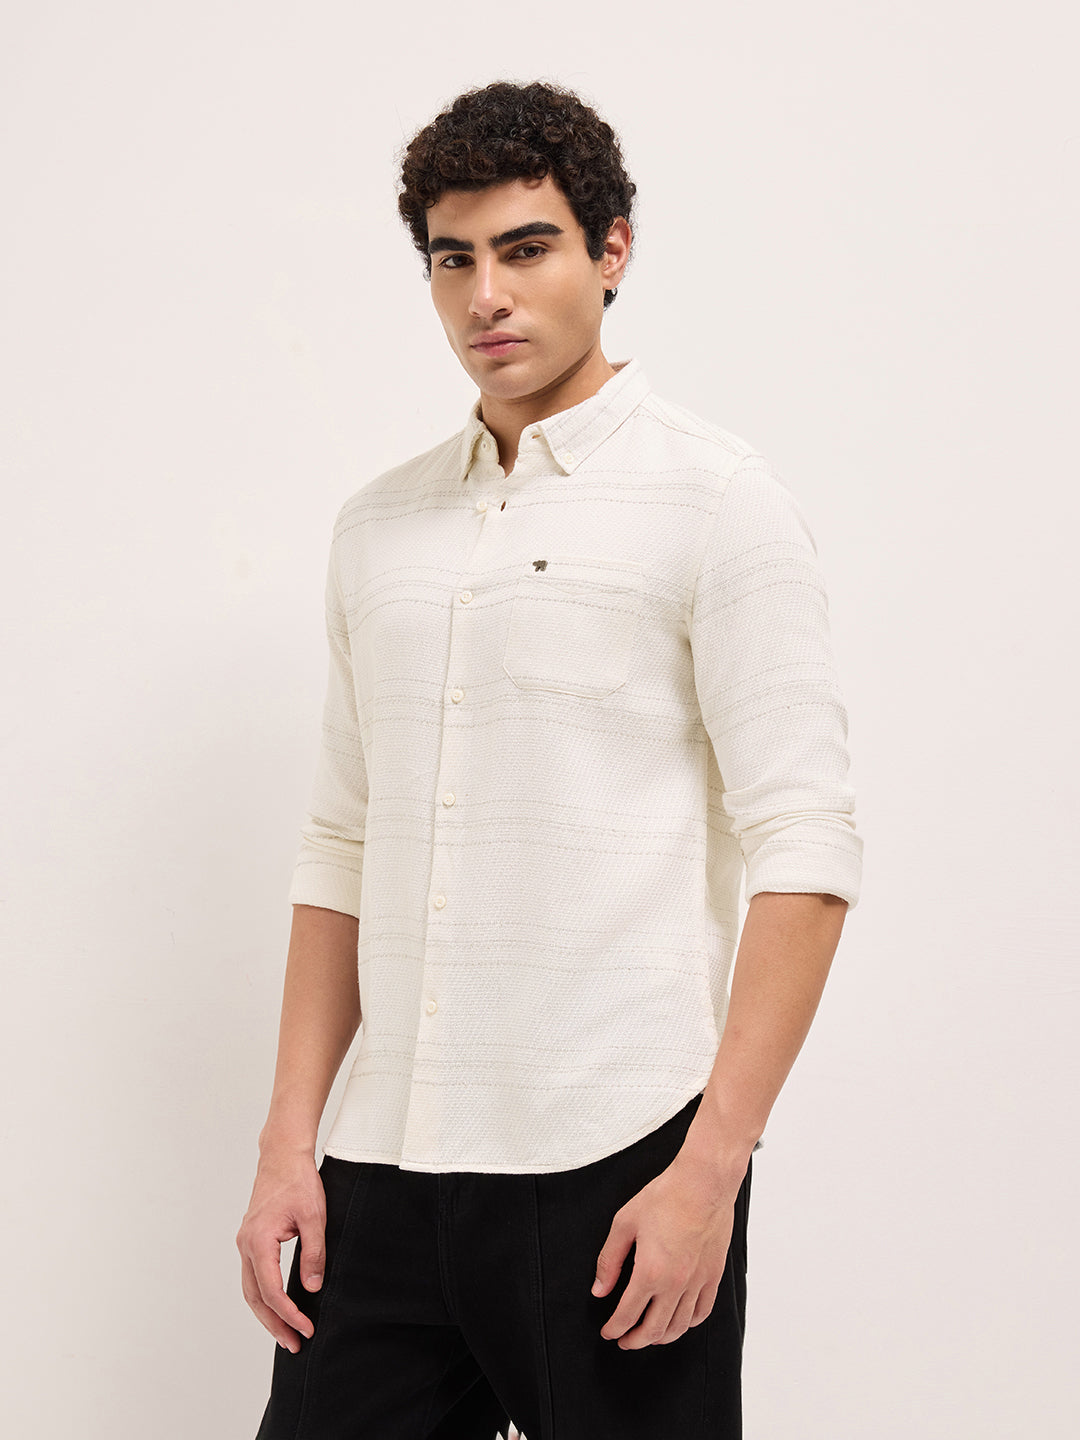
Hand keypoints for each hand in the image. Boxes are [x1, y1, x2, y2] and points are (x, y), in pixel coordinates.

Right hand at [236, 1149, 326, 1352]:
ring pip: (251, 1289)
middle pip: (255, 1297)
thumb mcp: (314, 1217)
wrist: (282, 1155)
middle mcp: (246, 1245)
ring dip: (267, 1314)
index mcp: (259, 1241)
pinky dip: (263, 1296)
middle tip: (294, 1345)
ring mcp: (245, 1242)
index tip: (306, 1328)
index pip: (271, 1290)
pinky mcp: (251, 1239)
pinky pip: (253, 1276)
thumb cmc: (298, 1181)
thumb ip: (313, 1253)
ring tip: (285, 1335)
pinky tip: (277, 1307)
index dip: (289, 1314)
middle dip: (274, 1324)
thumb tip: (313, 1287)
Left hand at [591, 1151, 738, 1349]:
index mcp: (650, 1272)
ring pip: (679, 1327)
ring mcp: (697, 1282)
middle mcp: (675, 1284)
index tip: (608, 1332)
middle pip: (654, 1330)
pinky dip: (688, 1324)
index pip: (628, 1315)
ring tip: (649, 1336)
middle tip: (624, 1341)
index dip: (614, 1328)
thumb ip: (610, 1260)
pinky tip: (679, 1321)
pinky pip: (702, 1312)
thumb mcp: (625, 1223)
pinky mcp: (713, 1275)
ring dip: (661, 1338)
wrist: (703, 1183)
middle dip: (635, 1341)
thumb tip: (599, 1290)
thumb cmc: (665, 1196)